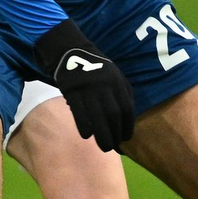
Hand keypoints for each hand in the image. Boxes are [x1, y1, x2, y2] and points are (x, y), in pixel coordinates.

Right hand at [34, 19, 134, 152]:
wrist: (70, 51)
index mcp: (117, 81)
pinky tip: (86, 135)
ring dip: (102, 134)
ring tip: (103, 146)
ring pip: (98, 115)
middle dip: (115, 134)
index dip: (128, 126)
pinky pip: (79, 111)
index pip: (127, 108)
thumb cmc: (95, 68)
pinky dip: (84, 125)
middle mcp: (105, 85)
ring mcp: (88, 87)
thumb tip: (128, 119)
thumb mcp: (114, 75)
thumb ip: (123, 93)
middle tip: (113, 147)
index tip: (125, 138)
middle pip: (113, 115)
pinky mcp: (72, 90)